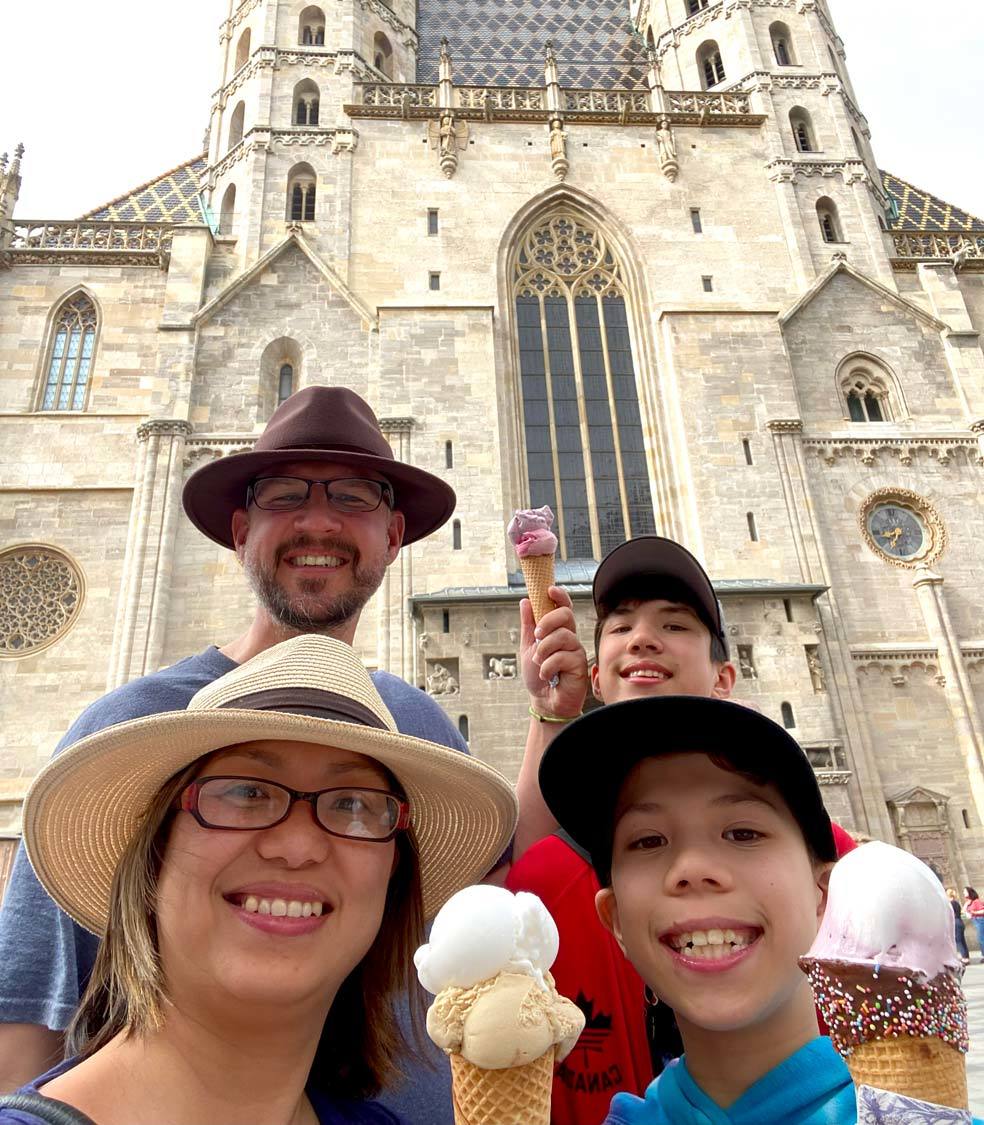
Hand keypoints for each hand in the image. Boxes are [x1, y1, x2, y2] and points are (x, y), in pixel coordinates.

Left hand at [519, 586, 587, 720]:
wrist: (544, 701)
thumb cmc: (538, 676)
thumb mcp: (527, 648)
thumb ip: (528, 625)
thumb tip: (525, 601)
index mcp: (558, 631)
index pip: (563, 607)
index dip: (559, 596)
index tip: (549, 590)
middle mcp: (569, 637)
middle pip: (565, 615)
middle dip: (548, 621)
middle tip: (537, 635)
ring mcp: (576, 650)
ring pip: (562, 636)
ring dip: (544, 650)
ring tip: (539, 662)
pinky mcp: (579, 665)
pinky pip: (562, 656)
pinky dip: (548, 666)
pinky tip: (547, 675)